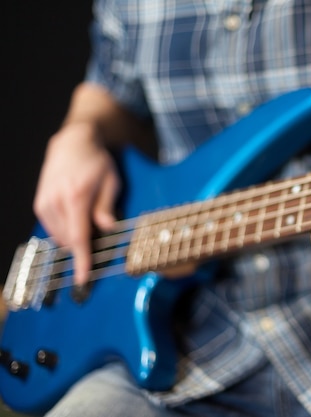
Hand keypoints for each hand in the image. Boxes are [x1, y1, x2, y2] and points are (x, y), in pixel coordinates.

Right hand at [33, 122, 119, 284]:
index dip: (81, 260)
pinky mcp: (40, 205)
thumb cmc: (96, 162)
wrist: (72, 144)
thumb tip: (107, 229)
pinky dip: (66, 232)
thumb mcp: (112, 182)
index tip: (82, 278)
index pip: (78, 237)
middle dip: (83, 249)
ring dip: (75, 240)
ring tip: (89, 224)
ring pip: (59, 237)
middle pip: (68, 240)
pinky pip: (52, 229)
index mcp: (76, 197)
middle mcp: (56, 201)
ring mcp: (45, 203)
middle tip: (100, 243)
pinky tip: (77, 221)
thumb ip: (107, 207)